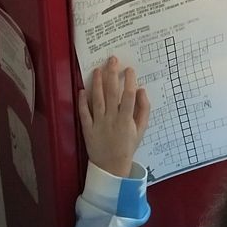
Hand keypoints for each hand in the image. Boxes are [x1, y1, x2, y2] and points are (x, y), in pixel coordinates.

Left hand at [78, 56, 150, 177]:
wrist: (112, 166)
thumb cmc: (128, 146)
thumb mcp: (141, 130)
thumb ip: (143, 110)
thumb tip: (141, 90)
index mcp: (126, 120)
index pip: (127, 96)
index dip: (128, 81)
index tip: (129, 69)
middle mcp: (111, 119)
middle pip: (111, 93)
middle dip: (112, 74)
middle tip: (112, 60)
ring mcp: (98, 123)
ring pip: (96, 99)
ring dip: (96, 83)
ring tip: (97, 69)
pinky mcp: (87, 128)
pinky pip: (84, 113)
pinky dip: (82, 101)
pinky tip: (82, 89)